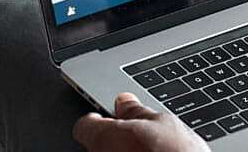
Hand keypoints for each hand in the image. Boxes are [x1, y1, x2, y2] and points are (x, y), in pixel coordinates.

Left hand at [73, 93, 207, 151]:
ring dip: (127, 151)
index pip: (85, 125)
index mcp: (105, 137)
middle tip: (144, 134)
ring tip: (155, 150)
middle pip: (101, 143)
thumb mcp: (163, 123)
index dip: (99, 118)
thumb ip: (137, 111)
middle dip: (118, 137)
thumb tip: (125, 101)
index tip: (112, 116)